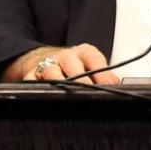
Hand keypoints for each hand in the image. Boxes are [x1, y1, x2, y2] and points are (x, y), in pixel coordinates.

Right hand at [3, 43, 119, 84]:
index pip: (94, 59)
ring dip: (59, 83)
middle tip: (88, 94)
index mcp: (85, 53)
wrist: (47, 59)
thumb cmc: (77, 68)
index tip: (108, 87)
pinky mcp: (32, 73)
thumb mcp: (93, 67)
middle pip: (72, 65)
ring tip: (66, 96)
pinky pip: (31, 80)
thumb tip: (119, 88)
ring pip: (51, 72)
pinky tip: (41, 95)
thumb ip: (106, 77)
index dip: (102, 74)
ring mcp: (48, 64)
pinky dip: (34, 86)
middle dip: (81, 81)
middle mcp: (66, 56)